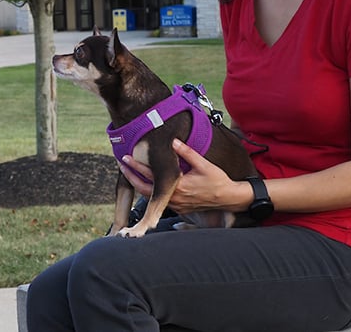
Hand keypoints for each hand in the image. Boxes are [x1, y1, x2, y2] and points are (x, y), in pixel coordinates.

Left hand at [118, 139, 236, 212]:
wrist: (229, 199)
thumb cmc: (218, 181)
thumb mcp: (204, 164)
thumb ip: (187, 153)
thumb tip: (173, 141)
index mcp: (178, 186)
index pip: (151, 175)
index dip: (136, 166)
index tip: (125, 157)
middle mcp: (174, 198)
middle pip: (144, 189)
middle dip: (131, 176)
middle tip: (122, 164)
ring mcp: (175, 205)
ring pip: (150, 196)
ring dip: (139, 184)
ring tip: (130, 172)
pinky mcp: (178, 209)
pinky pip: (160, 200)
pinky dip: (150, 191)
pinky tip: (145, 183)